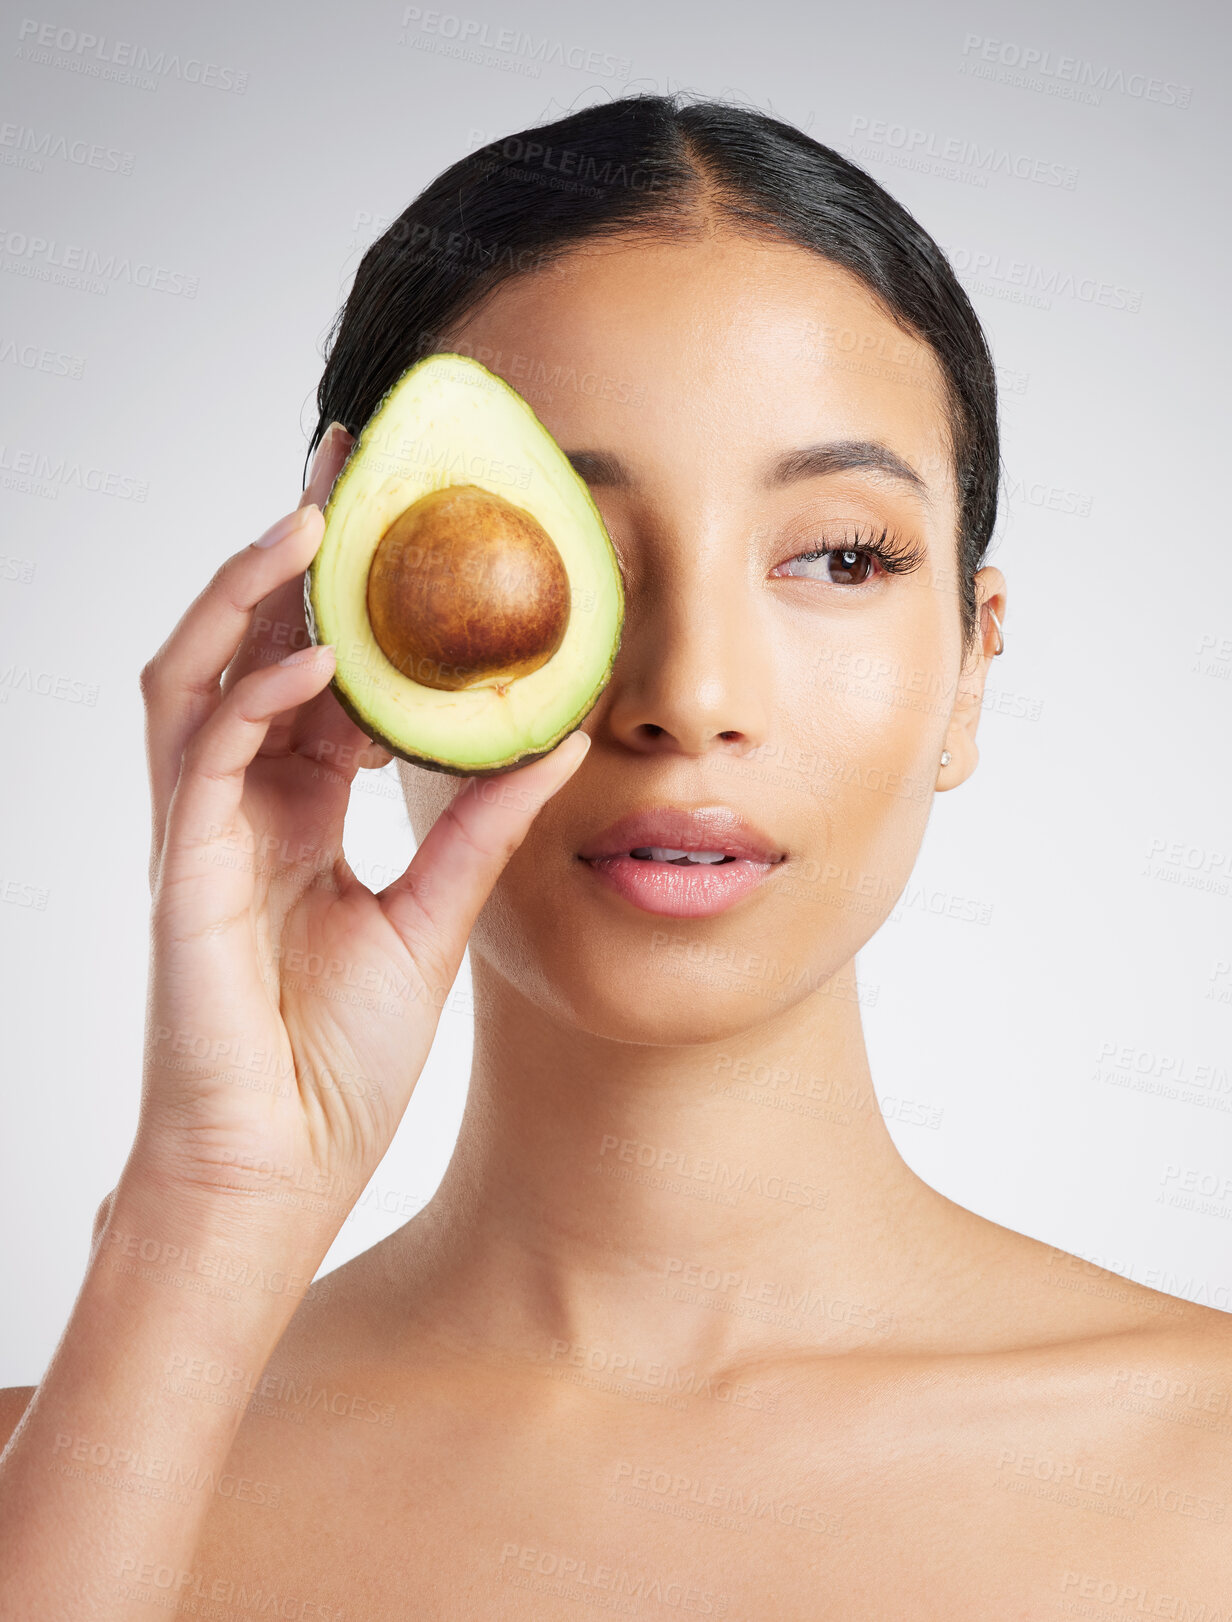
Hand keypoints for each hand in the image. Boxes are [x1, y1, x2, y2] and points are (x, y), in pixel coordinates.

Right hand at [126, 425, 589, 1250]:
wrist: (277, 1172)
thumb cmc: (336, 1063)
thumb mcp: (431, 921)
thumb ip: (479, 829)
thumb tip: (553, 738)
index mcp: (297, 813)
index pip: (316, 677)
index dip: (354, 598)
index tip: (411, 524)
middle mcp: (243, 805)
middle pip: (249, 647)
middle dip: (290, 552)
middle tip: (349, 463)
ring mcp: (202, 833)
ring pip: (198, 672)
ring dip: (249, 591)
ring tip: (314, 514)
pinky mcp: (181, 872)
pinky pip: (204, 754)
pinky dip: (254, 692)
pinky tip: (317, 653)